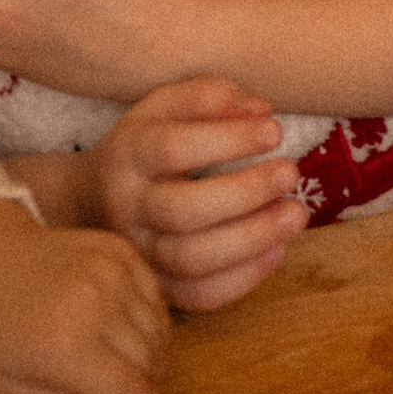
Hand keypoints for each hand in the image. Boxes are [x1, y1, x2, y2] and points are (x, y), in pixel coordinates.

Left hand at [0, 196, 172, 393]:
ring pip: (159, 330)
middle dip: (145, 390)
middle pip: (151, 363)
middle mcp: (97, 304)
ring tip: (120, 364)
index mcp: (64, 346)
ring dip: (150, 356)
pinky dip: (149, 319)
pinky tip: (121, 328)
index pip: (131, 393)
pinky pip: (156, 296)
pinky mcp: (119, 250)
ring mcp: (112, 270)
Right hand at [86, 79, 308, 313]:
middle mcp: (128, 207)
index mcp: (128, 154)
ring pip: (192, 260)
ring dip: (252, 239)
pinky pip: (199, 296)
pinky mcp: (159, 287)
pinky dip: (244, 277)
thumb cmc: (150, 144)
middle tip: (290, 173)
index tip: (274, 131)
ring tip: (295, 213)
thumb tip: (259, 111)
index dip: (228, 140)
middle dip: (245, 193)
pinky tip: (277, 248)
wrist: (97, 199)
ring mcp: (141, 253)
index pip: (173, 148)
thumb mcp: (166, 106)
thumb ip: (210, 97)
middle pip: (183, 211)